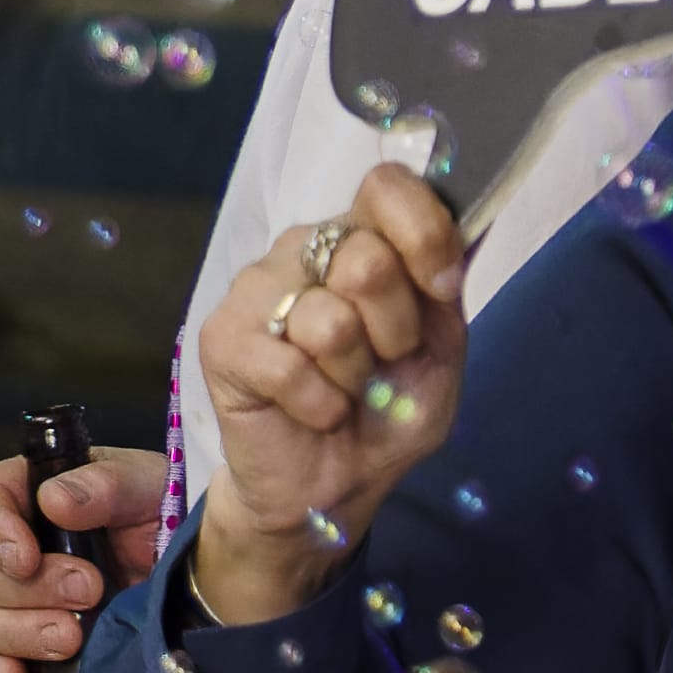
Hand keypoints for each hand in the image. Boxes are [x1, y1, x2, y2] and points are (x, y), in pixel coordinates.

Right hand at [0, 442, 175, 672]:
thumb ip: (105, 484)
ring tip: (73, 637)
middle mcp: (16, 556)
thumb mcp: (151, 488)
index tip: (25, 555)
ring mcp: (18, 609)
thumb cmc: (171, 522)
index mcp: (31, 501)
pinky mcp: (27, 656)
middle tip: (88, 590)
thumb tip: (54, 499)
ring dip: (22, 632)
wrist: (202, 588)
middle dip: (29, 588)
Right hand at [182, 163, 473, 623]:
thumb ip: (444, 292)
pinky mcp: (222, 338)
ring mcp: (257, 288)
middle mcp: (306, 249)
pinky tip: (314, 411)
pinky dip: (319, 405)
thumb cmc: (387, 411)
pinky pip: (289, 366)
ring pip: (331, 320)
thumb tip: (450, 250)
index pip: (387, 187)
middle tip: (382, 363)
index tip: (443, 290)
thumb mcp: (442, 351)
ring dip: (355, 376)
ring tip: (344, 389)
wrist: (334, 485)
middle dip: (396, 332)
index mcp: (362, 237)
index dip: (424, 235)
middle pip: (367, 258)